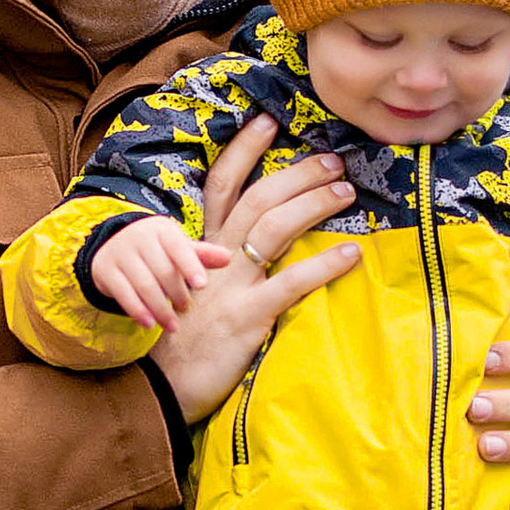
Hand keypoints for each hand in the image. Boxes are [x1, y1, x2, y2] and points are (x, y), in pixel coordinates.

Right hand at [91, 213, 226, 332]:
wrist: (114, 245)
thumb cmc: (157, 250)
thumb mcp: (178, 248)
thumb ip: (202, 255)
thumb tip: (228, 258)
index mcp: (161, 229)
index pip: (178, 247)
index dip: (190, 266)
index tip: (202, 286)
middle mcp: (138, 237)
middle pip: (162, 270)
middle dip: (177, 293)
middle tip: (186, 309)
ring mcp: (119, 253)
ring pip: (143, 284)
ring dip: (160, 308)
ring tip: (172, 325)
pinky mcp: (104, 270)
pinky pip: (123, 293)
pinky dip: (138, 311)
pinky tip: (150, 324)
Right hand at [152, 130, 359, 422]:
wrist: (157, 388)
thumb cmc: (176, 345)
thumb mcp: (190, 295)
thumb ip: (216, 269)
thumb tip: (249, 252)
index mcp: (200, 248)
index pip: (221, 185)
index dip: (244, 150)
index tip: (268, 120)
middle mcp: (214, 258)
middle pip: (258, 198)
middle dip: (297, 173)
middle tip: (332, 161)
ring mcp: (231, 285)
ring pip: (275, 228)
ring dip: (314, 204)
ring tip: (346, 192)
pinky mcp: (248, 316)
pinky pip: (293, 282)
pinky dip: (325, 264)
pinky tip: (352, 253)